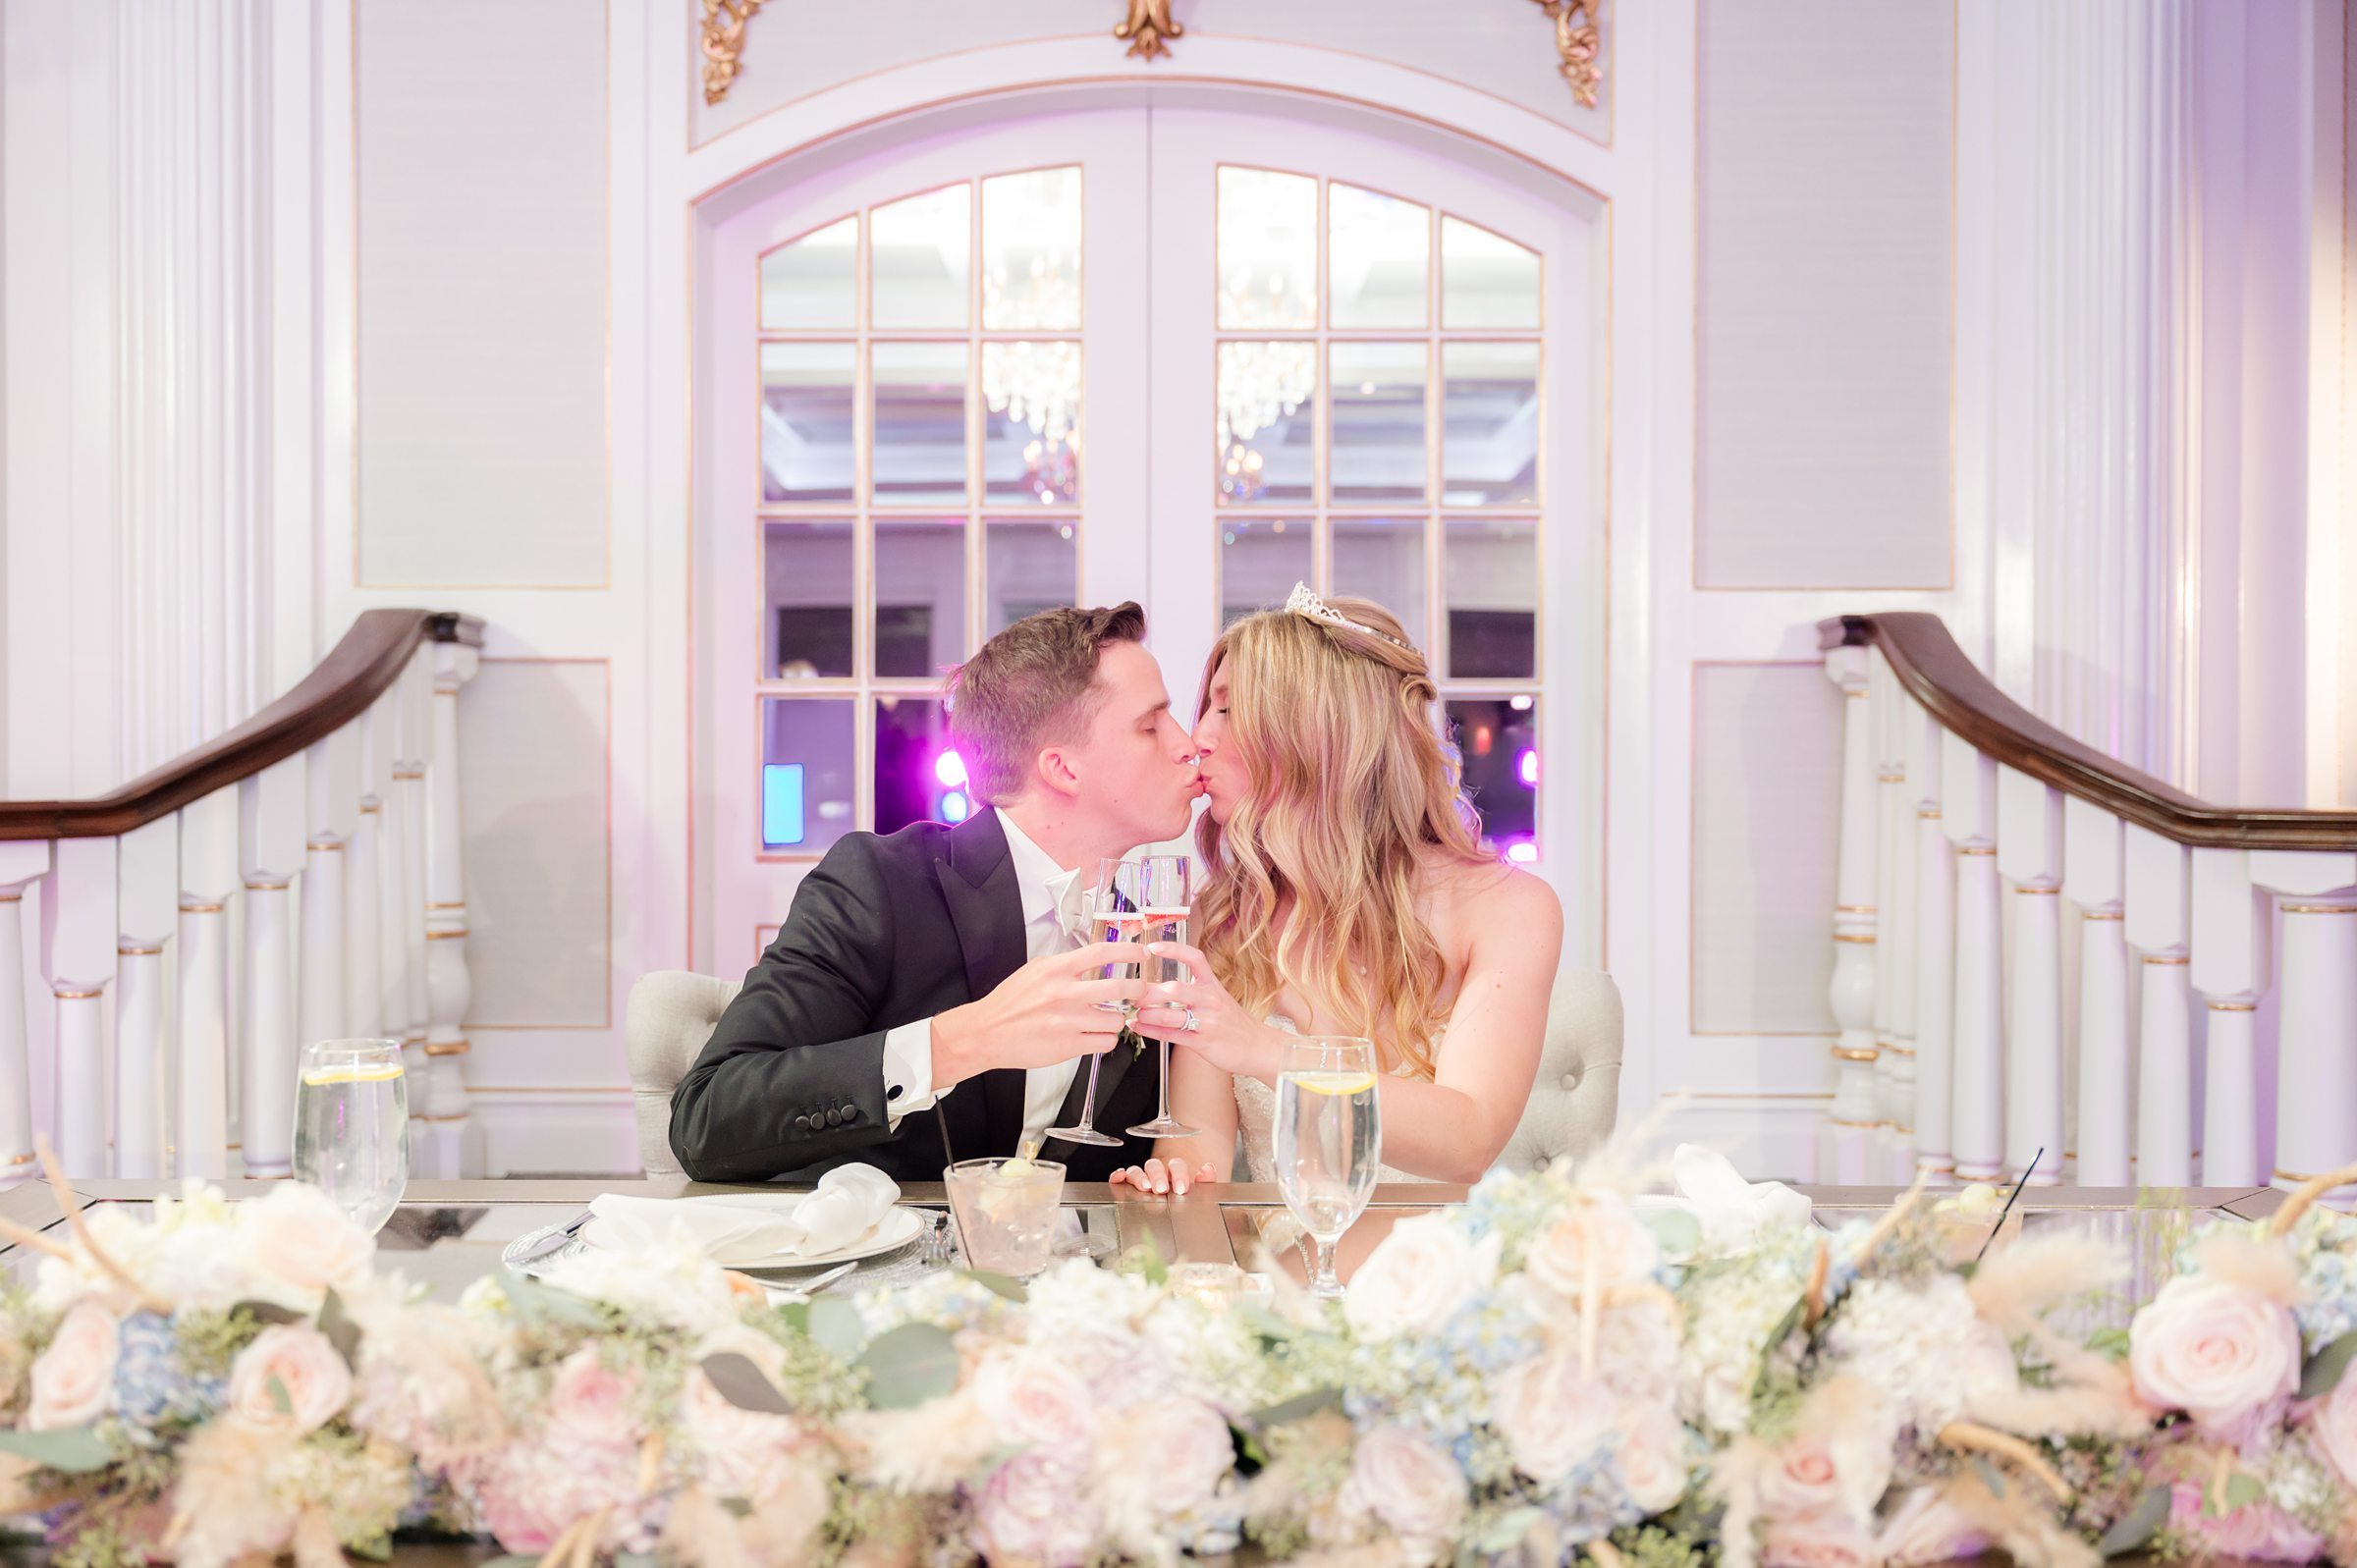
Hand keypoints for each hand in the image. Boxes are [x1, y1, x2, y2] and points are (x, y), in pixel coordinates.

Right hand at [931, 945, 1143, 1089]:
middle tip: (1140, 991)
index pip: (1101, 953)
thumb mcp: (1034, 970)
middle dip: (1138, 990)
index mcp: (1056, 970)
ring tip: (1104, 1019)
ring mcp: (1068, 1022)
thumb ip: (1064, 966)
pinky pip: (1105, 1042)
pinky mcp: (1068, 1046)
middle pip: (1119, 988)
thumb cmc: (1009, 1003)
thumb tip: (1093, 961)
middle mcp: (1064, 993)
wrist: (986, 1033)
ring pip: (1116, 1020)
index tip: (1142, 952)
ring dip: (1116, 1019)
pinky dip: (1105, 1039)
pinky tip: (1094, 1035)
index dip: (1128, 951)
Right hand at [1110, 1158, 1218, 1195]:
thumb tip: (1207, 1169)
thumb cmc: (1187, 1198)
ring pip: (1137, 1170)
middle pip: (1154, 1165)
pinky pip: (1121, 1178)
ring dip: (1139, 1176)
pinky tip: (1119, 1177)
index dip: (1178, 1175)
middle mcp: (1158, 1173)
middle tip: (1162, 1189)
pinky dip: (1118, 1175)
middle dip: (1157, 1176)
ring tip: (1145, 1187)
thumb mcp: (1200, 1192)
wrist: (1178, 1205)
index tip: (1181, 1188)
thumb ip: (1206, 1181)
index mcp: (1175, 1172)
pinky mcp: (1130, 1186)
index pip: (1176, 1165)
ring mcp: (1143, 1178)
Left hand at [1131, 942, 1285, 1079]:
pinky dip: (1150, 1031)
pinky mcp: (1202, 1042)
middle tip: (1132, 992)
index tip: (1153, 947)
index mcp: (1212, 985)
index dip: (1173, 950)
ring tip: (1134, 1012)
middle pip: (1176, 989)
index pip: (1194, 959)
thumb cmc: (1233, 1023)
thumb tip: (1162, 987)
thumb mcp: (1218, 999)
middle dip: (1149, 992)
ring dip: (1147, 1014)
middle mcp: (1209, 1000)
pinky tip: (1139, 1026)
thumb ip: (1194, 990)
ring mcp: (1206, 1022)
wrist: (1257, 1047)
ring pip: (1171, 1015)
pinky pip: (1171, 1035)